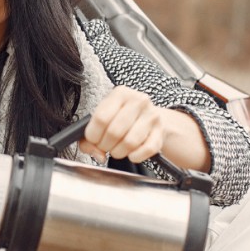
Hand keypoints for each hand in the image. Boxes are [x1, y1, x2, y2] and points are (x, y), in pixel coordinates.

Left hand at [78, 87, 210, 170]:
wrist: (148, 116)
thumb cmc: (120, 117)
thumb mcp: (103, 118)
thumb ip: (89, 137)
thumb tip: (97, 153)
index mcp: (120, 93)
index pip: (101, 118)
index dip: (93, 135)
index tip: (93, 140)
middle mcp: (138, 101)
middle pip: (114, 132)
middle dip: (105, 145)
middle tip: (105, 146)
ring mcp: (152, 116)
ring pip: (130, 142)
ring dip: (119, 152)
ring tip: (117, 149)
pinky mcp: (160, 132)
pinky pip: (146, 150)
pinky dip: (135, 156)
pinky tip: (131, 153)